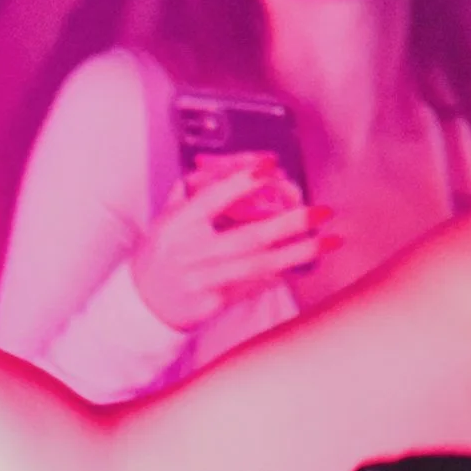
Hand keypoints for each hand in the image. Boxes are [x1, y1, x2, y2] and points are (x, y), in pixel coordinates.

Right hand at [129, 162, 330, 334]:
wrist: (142, 305)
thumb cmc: (161, 253)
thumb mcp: (168, 215)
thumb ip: (198, 188)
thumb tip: (242, 164)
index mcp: (177, 225)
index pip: (212, 198)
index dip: (242, 180)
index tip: (272, 165)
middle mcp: (191, 253)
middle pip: (247, 236)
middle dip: (289, 222)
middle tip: (321, 210)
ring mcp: (204, 281)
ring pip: (259, 264)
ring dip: (298, 252)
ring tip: (329, 240)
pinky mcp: (215, 303)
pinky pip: (256, 284)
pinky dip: (282, 272)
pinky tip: (306, 262)